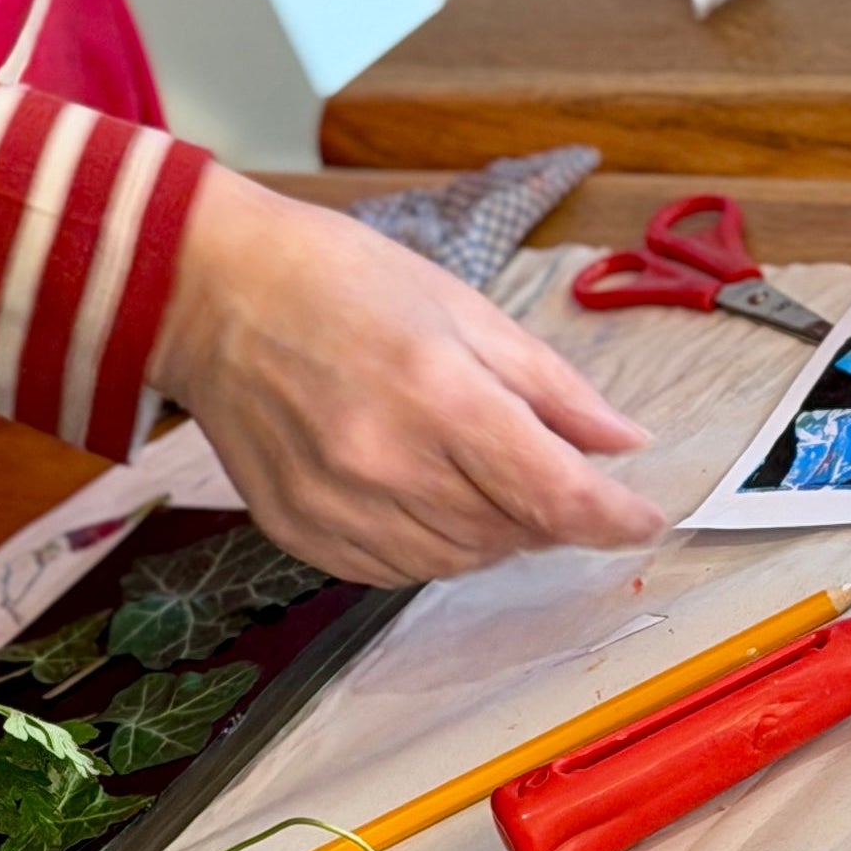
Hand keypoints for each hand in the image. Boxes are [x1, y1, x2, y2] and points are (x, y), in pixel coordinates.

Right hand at [148, 170, 667, 586]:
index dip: (614, 518)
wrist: (209, 293)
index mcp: (439, 394)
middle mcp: (387, 463)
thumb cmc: (335, 279)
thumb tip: (624, 443)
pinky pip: (394, 571)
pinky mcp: (300, 531)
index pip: (556, 496)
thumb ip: (550, 385)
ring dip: (490, 531)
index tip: (641, 516)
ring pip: (458, 562)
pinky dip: (428, 546)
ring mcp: (337, 506)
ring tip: (468, 468)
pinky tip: (417, 492)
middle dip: (546, 510)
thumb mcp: (461, 306)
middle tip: (535, 462)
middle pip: (512, 534)